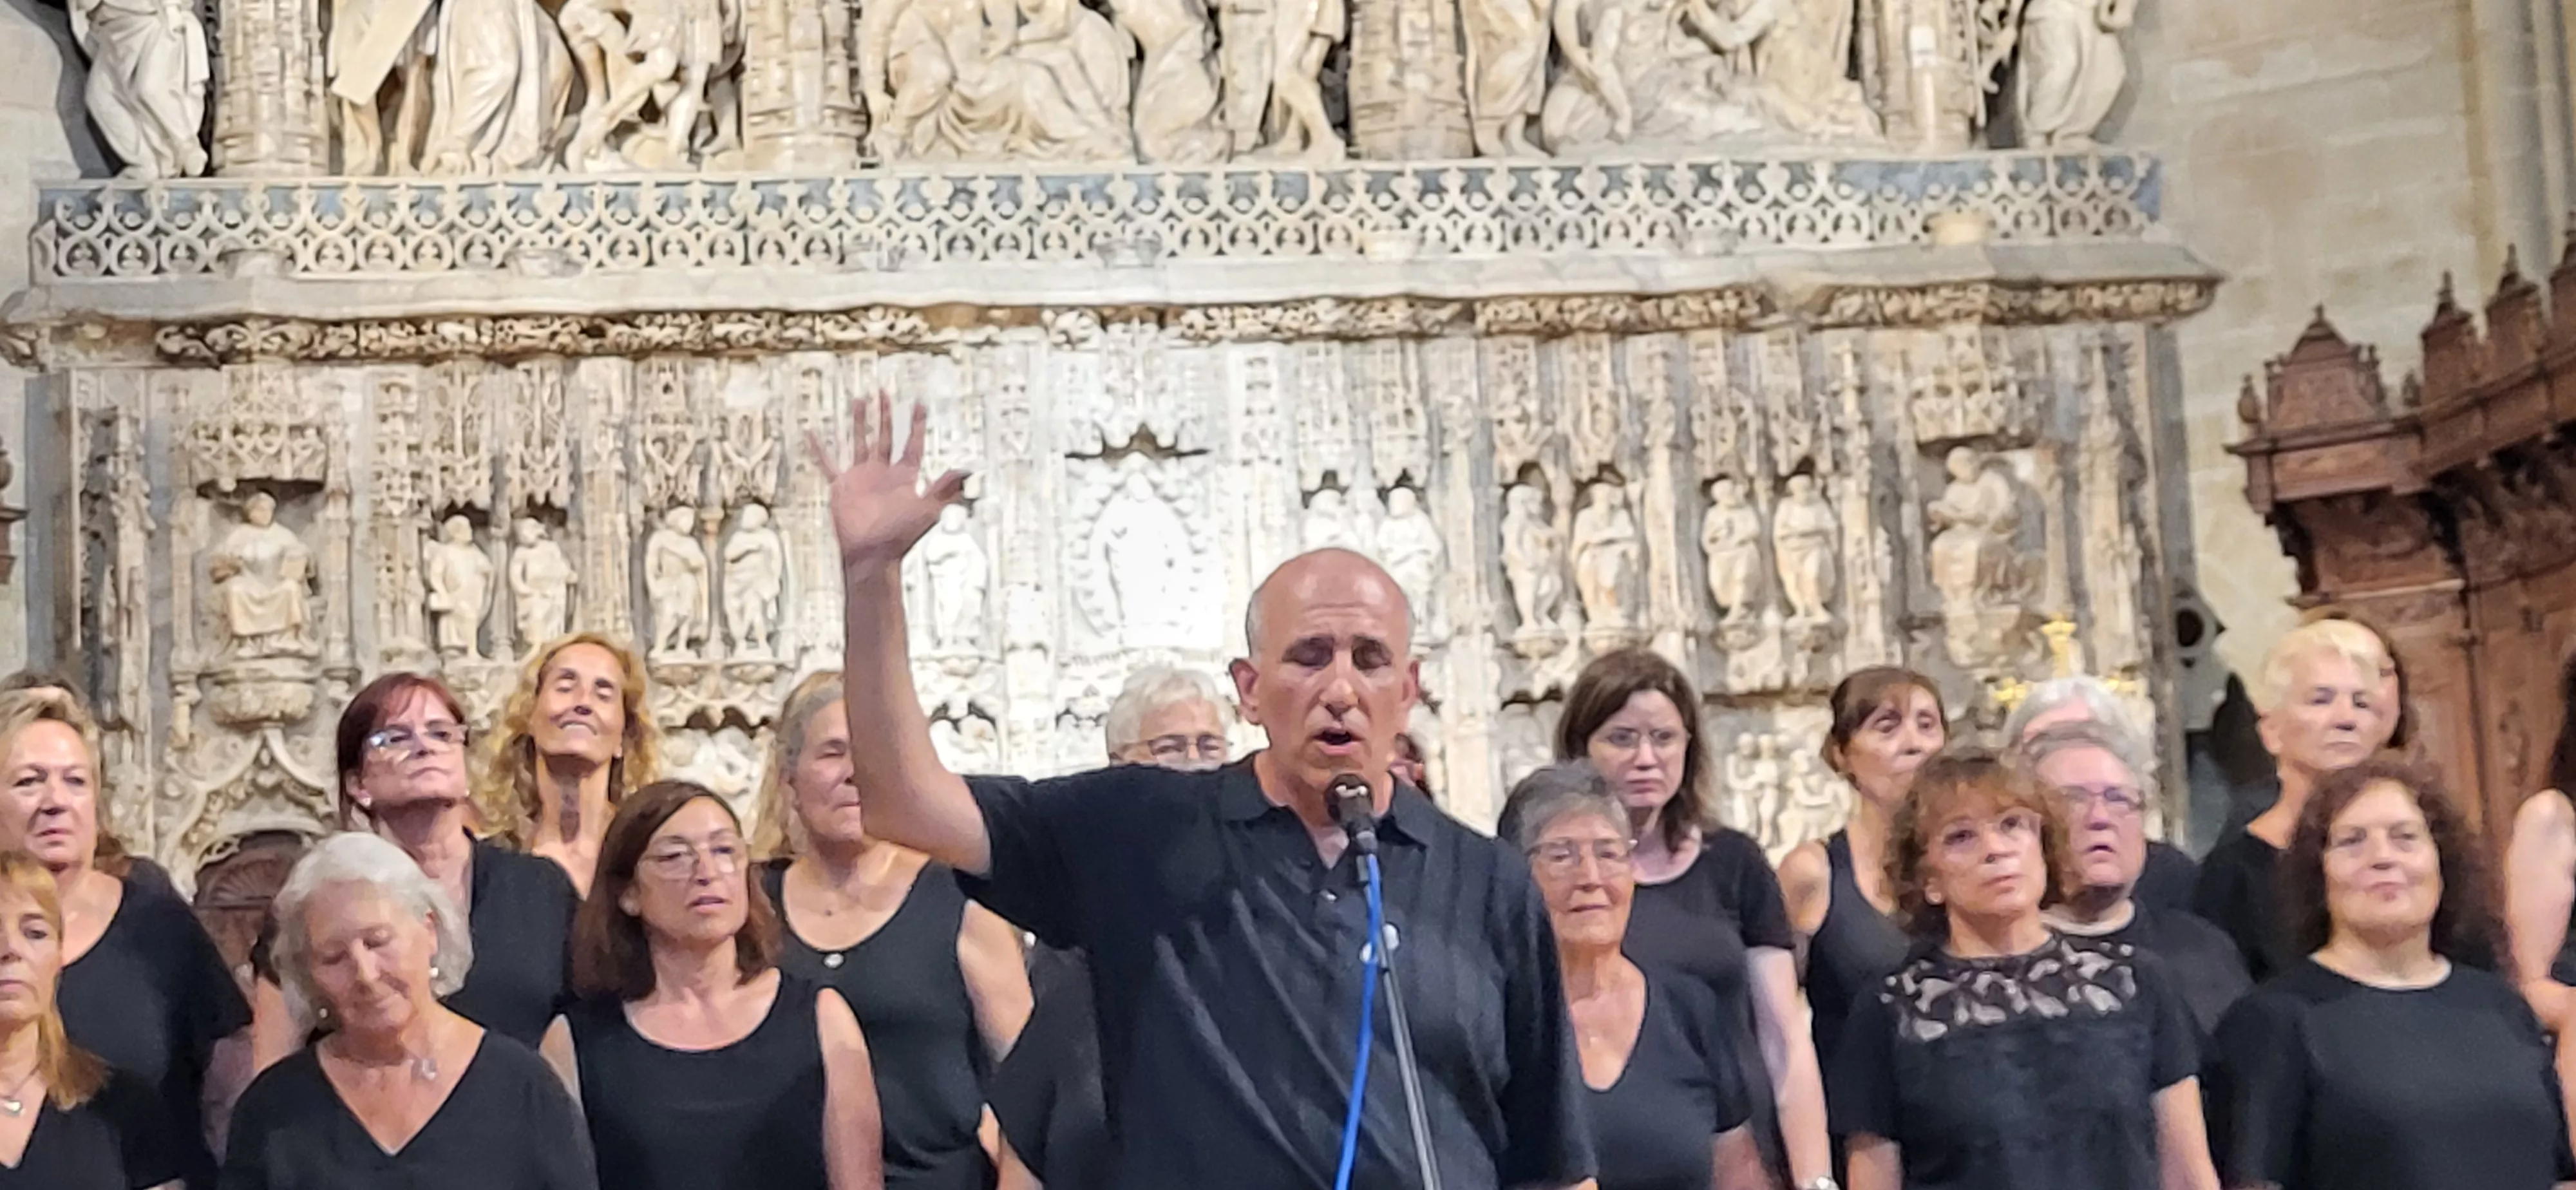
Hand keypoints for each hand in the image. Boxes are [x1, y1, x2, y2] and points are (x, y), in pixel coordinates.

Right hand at [809, 394, 969, 571]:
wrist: (873, 553)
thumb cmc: (901, 535)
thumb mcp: (928, 510)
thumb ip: (944, 489)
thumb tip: (965, 470)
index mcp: (905, 476)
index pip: (912, 444)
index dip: (916, 425)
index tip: (919, 404)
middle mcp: (883, 472)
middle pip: (885, 436)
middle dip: (885, 415)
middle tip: (884, 391)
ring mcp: (862, 477)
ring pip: (860, 441)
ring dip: (859, 422)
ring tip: (859, 399)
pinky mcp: (842, 485)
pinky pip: (827, 463)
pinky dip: (819, 449)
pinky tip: (811, 433)